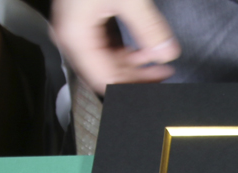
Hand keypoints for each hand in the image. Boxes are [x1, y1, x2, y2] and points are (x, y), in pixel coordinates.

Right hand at [51, 0, 181, 94]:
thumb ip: (149, 28)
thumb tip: (166, 53)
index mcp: (75, 36)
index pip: (103, 78)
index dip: (130, 88)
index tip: (152, 89)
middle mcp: (72, 36)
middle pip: (105, 71)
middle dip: (135, 77)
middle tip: (162, 77)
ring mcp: (78, 28)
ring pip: (106, 59)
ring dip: (133, 64)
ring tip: (158, 64)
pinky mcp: (86, 18)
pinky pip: (106, 44)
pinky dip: (126, 50)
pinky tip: (143, 49)